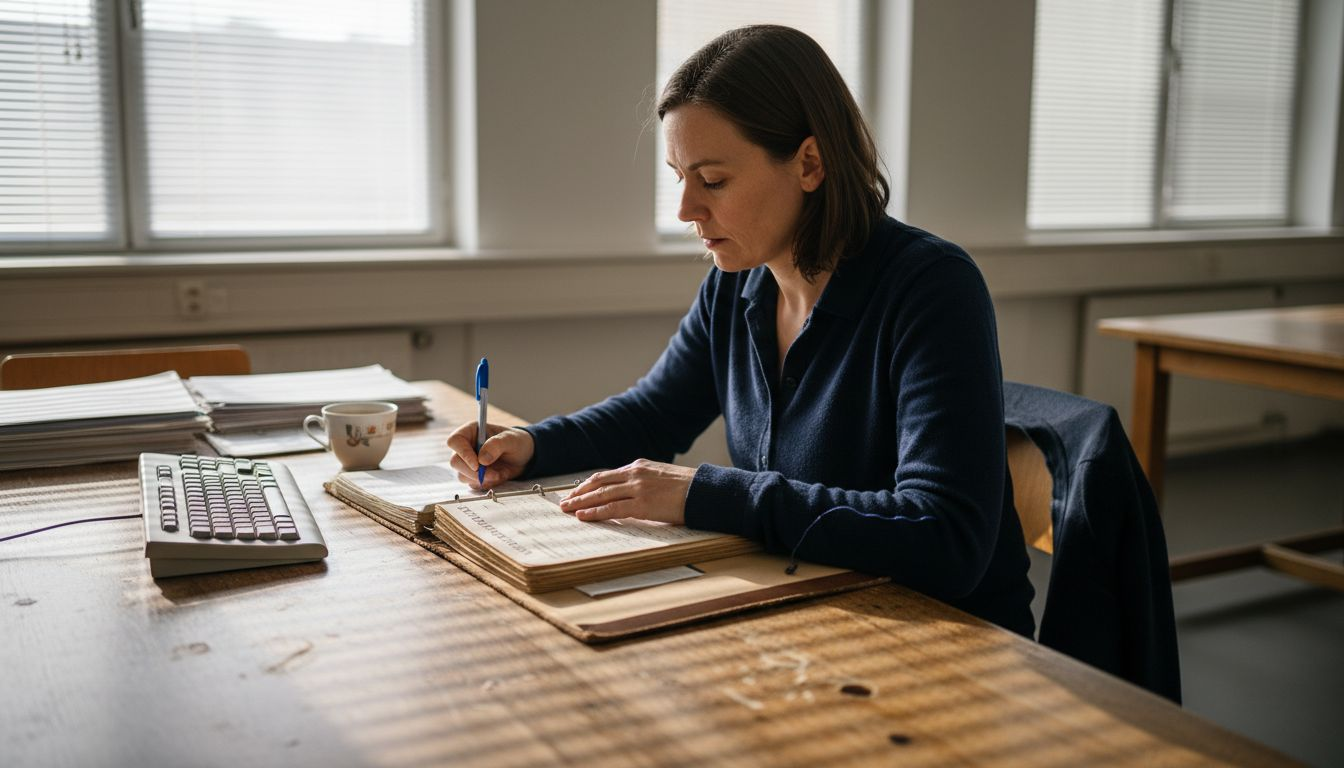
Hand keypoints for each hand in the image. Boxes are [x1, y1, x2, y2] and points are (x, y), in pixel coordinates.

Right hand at [446, 421, 534, 488]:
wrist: (524, 457)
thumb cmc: (516, 442)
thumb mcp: (510, 439)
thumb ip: (496, 445)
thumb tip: (481, 459)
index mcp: (471, 432)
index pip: (455, 441)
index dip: (463, 453)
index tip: (477, 464)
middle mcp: (466, 447)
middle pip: (455, 462)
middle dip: (473, 472)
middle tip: (493, 474)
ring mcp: (468, 462)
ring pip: (462, 476)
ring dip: (482, 479)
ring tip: (499, 474)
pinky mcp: (473, 475)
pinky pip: (472, 484)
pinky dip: (486, 484)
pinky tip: (498, 476)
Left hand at [559, 459, 694, 524]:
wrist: (705, 490)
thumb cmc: (688, 488)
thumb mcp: (662, 478)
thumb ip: (644, 482)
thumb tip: (632, 495)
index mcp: (639, 466)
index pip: (607, 475)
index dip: (590, 484)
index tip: (578, 491)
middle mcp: (635, 474)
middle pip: (599, 483)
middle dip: (579, 493)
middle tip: (564, 501)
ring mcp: (637, 488)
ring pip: (601, 495)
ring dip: (581, 502)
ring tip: (567, 509)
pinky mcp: (642, 504)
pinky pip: (612, 509)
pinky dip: (595, 513)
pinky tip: (583, 516)